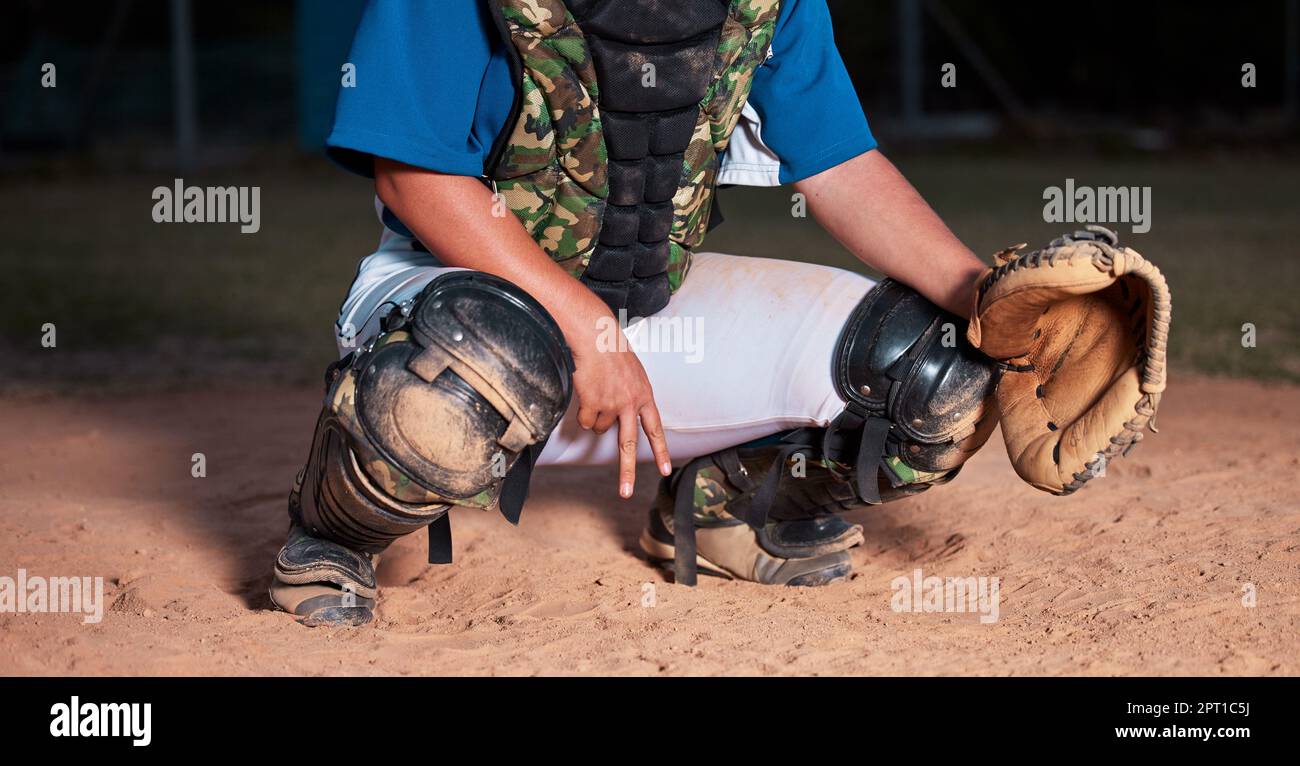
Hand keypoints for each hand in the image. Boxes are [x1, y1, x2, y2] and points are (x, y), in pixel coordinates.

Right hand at [570, 336, 671, 498]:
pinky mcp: (593, 403)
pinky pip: (585, 421)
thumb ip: (632, 397)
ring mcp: (611, 405)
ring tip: (596, 393)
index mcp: (645, 396)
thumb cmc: (612, 350)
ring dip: (596, 417)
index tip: (665, 470)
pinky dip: (583, 413)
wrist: (595, 336)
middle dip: (627, 472)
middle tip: (625, 493)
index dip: (661, 451)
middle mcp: (630, 404)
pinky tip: (585, 394)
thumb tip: (615, 421)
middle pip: (628, 445)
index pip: (655, 429)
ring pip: (600, 428)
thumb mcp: (633, 373)